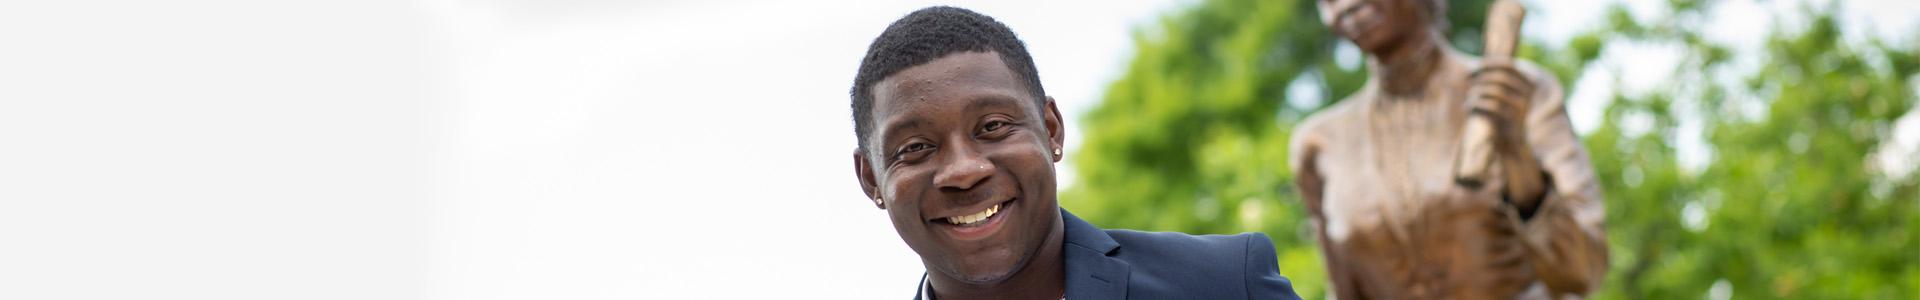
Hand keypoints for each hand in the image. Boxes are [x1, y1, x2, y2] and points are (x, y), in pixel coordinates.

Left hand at [1465, 64, 1546, 213]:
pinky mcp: (1508, 122)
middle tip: (1466, 81)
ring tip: (1468, 99)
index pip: (1508, 66)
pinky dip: (1473, 105)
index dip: (1488, 65)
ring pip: (1491, 92)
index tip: (1472, 70)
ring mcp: (1519, 109)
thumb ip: (1493, 82)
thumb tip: (1472, 69)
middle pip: (1498, 77)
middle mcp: (1527, 96)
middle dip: (1479, 77)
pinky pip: (1486, 107)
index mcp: (1528, 86)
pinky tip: (1467, 108)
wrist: (1513, 145)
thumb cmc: (1503, 117)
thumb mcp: (1503, 96)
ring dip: (1474, 93)